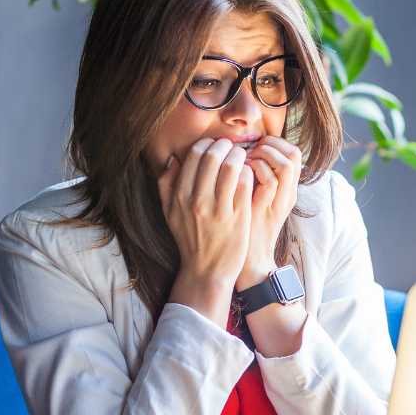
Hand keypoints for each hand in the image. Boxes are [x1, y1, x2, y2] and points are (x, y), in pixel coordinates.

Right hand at [157, 138, 254, 291]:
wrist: (206, 271)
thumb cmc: (189, 239)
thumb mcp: (169, 213)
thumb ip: (166, 185)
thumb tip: (173, 159)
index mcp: (180, 196)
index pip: (194, 155)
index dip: (207, 143)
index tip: (215, 145)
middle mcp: (198, 201)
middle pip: (213, 156)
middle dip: (225, 145)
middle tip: (231, 147)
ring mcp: (219, 209)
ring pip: (232, 166)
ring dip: (239, 156)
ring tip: (242, 157)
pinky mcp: (239, 216)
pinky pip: (245, 183)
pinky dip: (248, 172)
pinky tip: (249, 173)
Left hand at [237, 136, 302, 290]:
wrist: (246, 260)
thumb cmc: (244, 227)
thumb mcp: (253, 198)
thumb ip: (252, 177)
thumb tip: (238, 151)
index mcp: (286, 189)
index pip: (292, 151)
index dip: (273, 141)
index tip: (252, 144)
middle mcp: (288, 193)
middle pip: (293, 153)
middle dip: (268, 144)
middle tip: (247, 149)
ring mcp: (280, 201)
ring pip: (286, 162)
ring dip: (262, 154)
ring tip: (243, 160)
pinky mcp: (268, 209)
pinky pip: (270, 179)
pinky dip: (254, 169)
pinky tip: (238, 172)